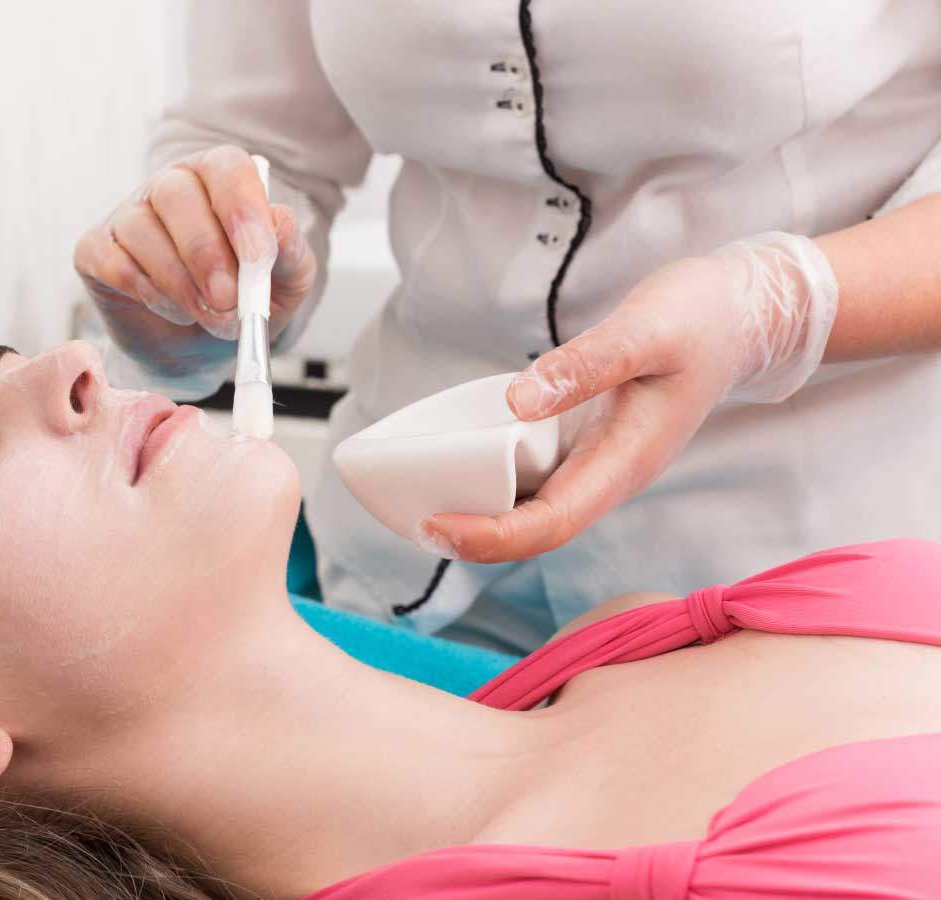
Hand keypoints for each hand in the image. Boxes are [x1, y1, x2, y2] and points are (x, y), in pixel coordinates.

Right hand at [73, 145, 316, 378]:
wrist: (195, 350)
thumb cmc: (240, 303)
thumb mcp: (284, 284)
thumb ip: (290, 252)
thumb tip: (280, 221)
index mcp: (218, 179)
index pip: (226, 168)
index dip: (242, 208)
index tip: (259, 257)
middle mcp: (169, 187)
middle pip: (176, 194)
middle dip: (206, 253)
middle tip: (227, 301)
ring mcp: (128, 216)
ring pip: (142, 230)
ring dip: (178, 283)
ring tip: (205, 316)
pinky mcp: (95, 251)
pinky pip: (110, 261)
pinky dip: (142, 290)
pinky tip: (169, 310)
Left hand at [420, 232, 838, 563]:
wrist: (741, 318)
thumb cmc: (699, 321)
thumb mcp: (644, 330)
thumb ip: (585, 365)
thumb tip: (519, 400)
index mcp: (624, 463)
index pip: (550, 523)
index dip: (490, 535)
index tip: (436, 525)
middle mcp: (609, 476)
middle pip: (535, 531)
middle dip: (473, 537)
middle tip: (410, 520)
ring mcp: (599, 465)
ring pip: (533, 511)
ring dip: (480, 517)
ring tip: (417, 503)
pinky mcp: (588, 446)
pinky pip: (535, 480)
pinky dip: (493, 483)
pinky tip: (456, 466)